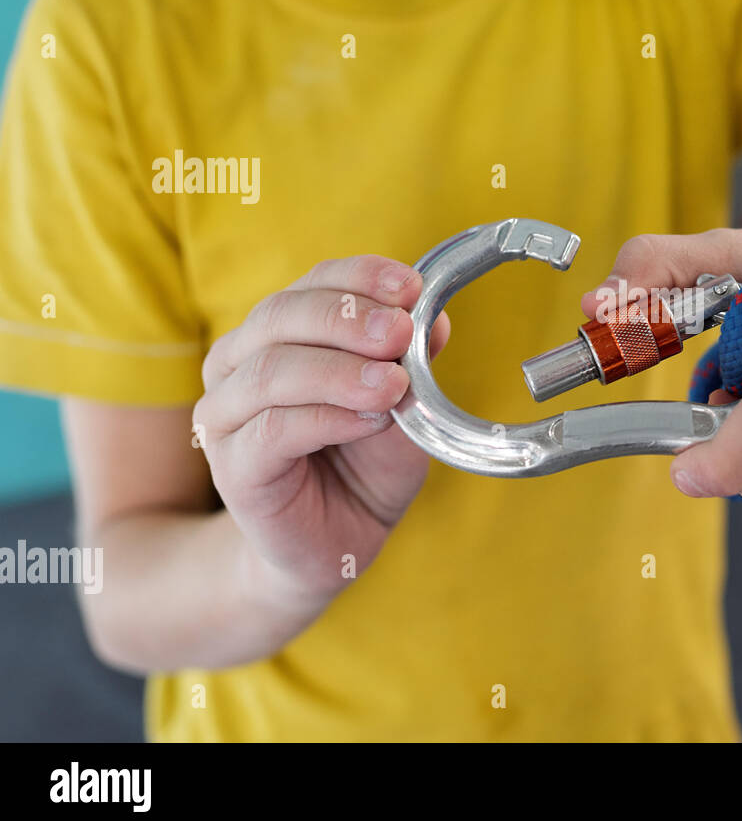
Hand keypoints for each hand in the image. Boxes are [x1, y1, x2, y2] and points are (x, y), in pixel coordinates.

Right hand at [193, 255, 448, 602]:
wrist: (335, 543)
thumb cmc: (364, 466)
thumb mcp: (404, 406)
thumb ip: (411, 362)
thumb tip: (435, 317)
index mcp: (277, 334)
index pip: (310, 284)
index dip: (359, 277)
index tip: (411, 286)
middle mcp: (238, 364)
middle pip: (281, 316)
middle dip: (347, 317)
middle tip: (399, 331)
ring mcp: (225, 415)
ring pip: (271, 371)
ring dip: (340, 371)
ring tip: (394, 385)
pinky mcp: (232, 466)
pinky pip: (273, 429)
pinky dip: (327, 417)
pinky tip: (370, 420)